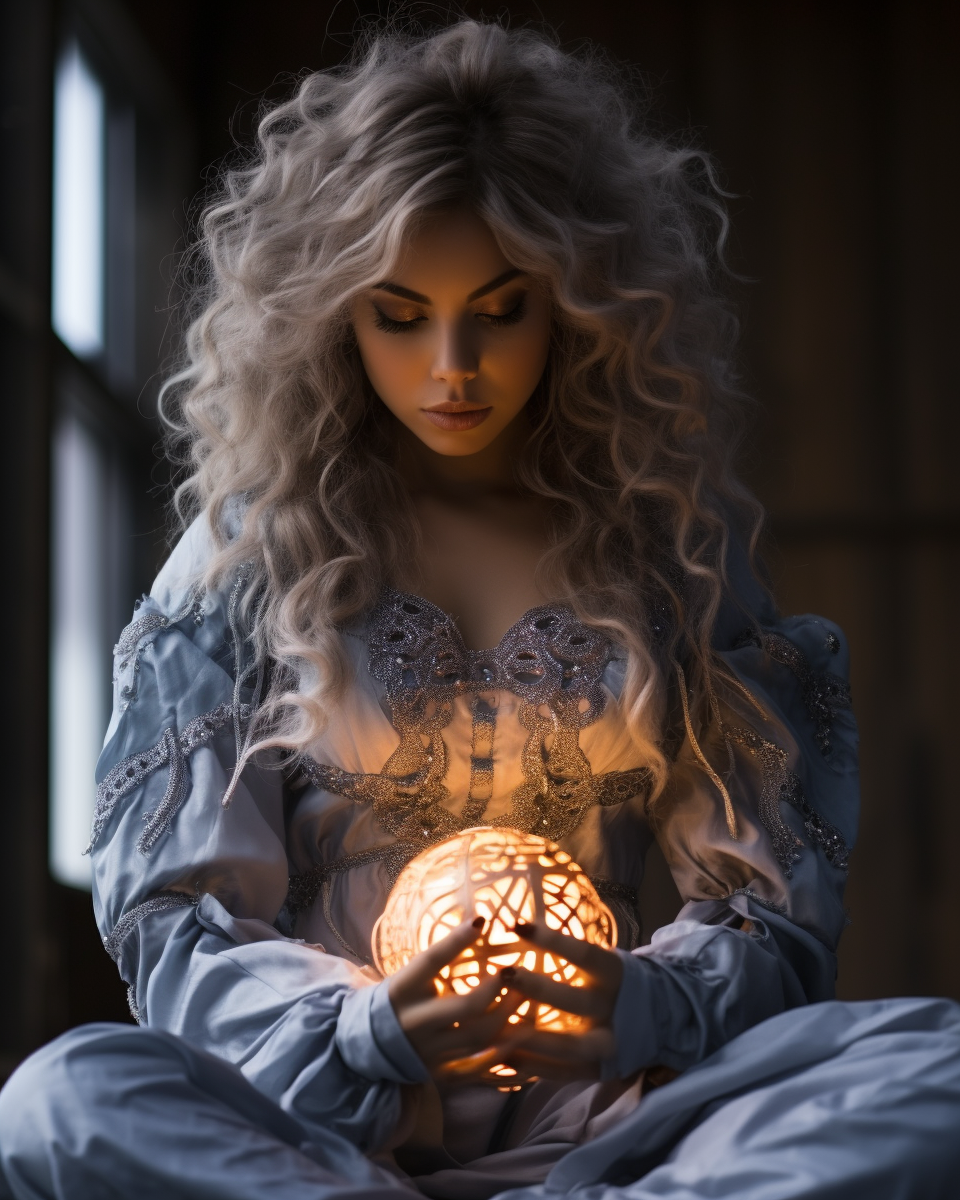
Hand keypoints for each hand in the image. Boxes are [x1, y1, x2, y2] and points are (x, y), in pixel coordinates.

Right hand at [387, 917, 524, 1082]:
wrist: (370, 1043)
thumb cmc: (400, 998)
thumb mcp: (411, 975)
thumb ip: (440, 957)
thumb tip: (477, 922)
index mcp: (404, 988)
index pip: (432, 960)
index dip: (456, 940)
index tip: (482, 921)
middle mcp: (416, 1020)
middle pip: (463, 1007)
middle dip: (494, 989)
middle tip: (514, 971)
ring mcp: (430, 1049)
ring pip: (477, 1037)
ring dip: (506, 1016)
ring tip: (525, 996)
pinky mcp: (439, 1071)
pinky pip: (476, 1067)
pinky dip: (501, 1053)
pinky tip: (520, 1036)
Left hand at [492, 921, 622, 1081]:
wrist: (662, 1019)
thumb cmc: (617, 982)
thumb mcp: (606, 963)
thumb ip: (575, 957)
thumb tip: (522, 932)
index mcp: (615, 974)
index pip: (584, 953)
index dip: (551, 940)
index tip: (517, 926)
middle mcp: (613, 1008)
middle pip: (575, 1000)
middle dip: (538, 989)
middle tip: (503, 975)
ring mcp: (608, 1043)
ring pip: (571, 1046)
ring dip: (532, 1040)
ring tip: (496, 1033)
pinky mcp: (600, 1069)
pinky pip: (566, 1072)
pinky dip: (535, 1067)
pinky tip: (505, 1059)